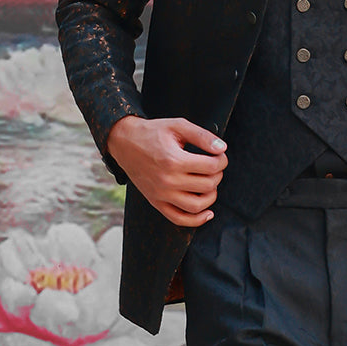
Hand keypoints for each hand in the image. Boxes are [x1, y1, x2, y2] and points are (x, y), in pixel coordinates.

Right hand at [107, 115, 227, 227]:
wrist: (124, 142)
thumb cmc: (152, 133)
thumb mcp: (178, 126)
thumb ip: (202, 136)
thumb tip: (222, 148)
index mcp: (174, 160)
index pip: (211, 167)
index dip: (222, 160)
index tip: (219, 156)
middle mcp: (167, 181)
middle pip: (208, 185)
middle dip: (217, 175)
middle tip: (214, 166)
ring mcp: (161, 195)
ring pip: (197, 206)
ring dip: (211, 195)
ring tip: (209, 183)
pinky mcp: (156, 202)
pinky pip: (179, 219)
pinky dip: (197, 220)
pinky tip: (207, 212)